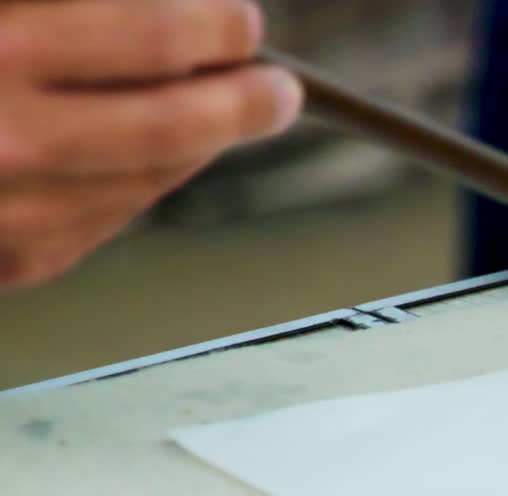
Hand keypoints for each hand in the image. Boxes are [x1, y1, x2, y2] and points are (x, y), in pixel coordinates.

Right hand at [0, 0, 302, 287]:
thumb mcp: (12, 11)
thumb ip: (89, 14)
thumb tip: (186, 17)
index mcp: (3, 49)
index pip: (156, 38)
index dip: (218, 28)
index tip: (242, 24)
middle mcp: (7, 140)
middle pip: (174, 128)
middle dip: (245, 103)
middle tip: (278, 89)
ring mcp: (13, 212)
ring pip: (153, 182)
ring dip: (199, 146)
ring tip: (217, 115)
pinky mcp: (17, 259)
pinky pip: (112, 218)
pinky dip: (142, 181)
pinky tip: (145, 155)